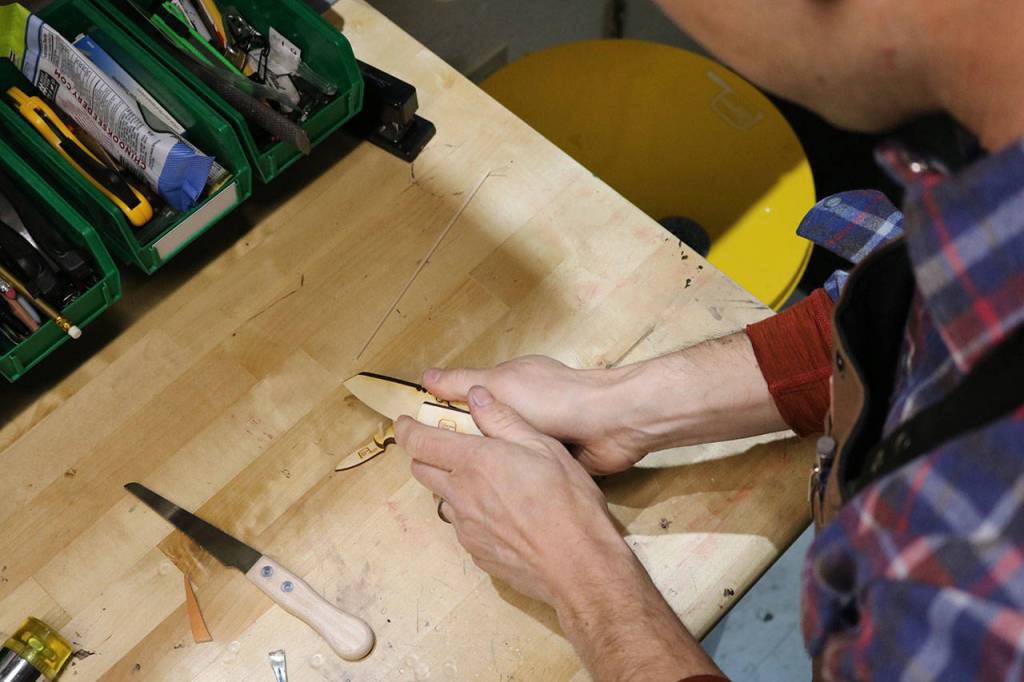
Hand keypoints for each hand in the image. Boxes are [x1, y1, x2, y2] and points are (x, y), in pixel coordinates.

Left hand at [396, 386, 724, 680]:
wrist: (577, 565)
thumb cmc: (567, 501)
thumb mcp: (543, 446)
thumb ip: (504, 419)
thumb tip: (476, 395)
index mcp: (474, 462)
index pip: (420, 442)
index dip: (407, 429)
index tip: (404, 422)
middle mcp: (460, 495)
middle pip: (422, 471)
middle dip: (426, 454)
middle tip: (447, 445)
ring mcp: (466, 528)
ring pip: (443, 499)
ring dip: (451, 486)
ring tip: (483, 482)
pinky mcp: (476, 552)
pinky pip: (463, 526)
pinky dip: (471, 513)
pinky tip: (501, 513)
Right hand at [422, 356, 647, 474]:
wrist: (610, 425)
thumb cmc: (555, 399)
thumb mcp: (502, 385)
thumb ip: (464, 384)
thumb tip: (426, 378)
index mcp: (508, 388)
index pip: (467, 403)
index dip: (445, 421)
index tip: (420, 442)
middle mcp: (522, 412)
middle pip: (483, 434)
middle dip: (464, 452)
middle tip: (436, 478)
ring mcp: (539, 439)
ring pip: (502, 458)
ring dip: (487, 472)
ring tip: (458, 496)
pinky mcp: (554, 463)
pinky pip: (525, 475)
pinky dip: (512, 484)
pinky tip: (492, 501)